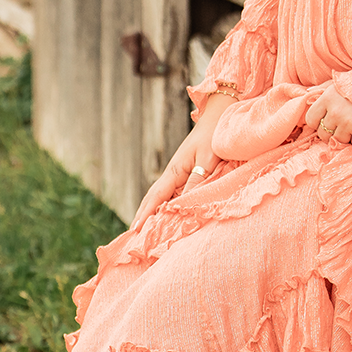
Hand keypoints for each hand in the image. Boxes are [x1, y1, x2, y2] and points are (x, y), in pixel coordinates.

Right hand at [132, 90, 232, 227]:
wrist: (219, 116)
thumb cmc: (215, 137)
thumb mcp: (207, 160)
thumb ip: (196, 181)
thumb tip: (182, 203)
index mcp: (175, 170)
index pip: (157, 196)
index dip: (146, 213)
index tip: (135, 229)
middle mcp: (173, 172)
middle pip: (153, 197)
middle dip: (142, 215)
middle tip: (132, 235)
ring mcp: (178, 172)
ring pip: (160, 196)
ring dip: (151, 211)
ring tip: (142, 229)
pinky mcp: (186, 172)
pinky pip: (171, 192)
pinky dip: (164, 205)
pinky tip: (164, 213)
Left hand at [304, 84, 351, 145]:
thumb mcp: (344, 82)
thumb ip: (325, 87)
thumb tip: (308, 91)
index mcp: (328, 97)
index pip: (311, 119)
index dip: (318, 121)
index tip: (327, 119)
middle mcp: (336, 111)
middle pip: (323, 134)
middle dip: (332, 131)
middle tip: (345, 122)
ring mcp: (349, 124)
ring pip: (338, 140)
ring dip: (346, 135)